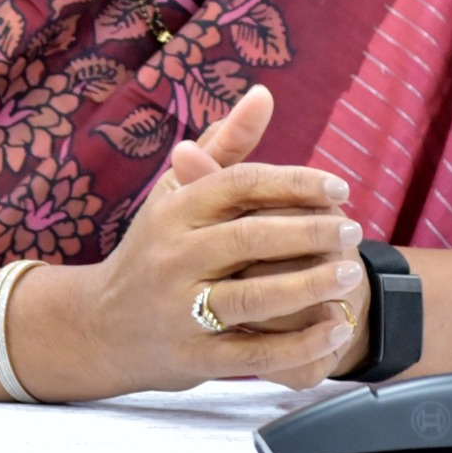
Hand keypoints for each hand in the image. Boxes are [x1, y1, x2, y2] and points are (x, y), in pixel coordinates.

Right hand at [169, 86, 370, 387]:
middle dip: (309, 232)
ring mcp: (181, 310)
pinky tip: (336, 330)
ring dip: (308, 286)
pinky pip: (254, 354)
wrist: (99, 327)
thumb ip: (224, 145)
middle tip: (353, 230)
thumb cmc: (155, 247)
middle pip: (250, 238)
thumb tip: (264, 93)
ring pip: (253, 297)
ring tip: (350, 275)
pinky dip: (300, 345)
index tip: (339, 187)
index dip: (293, 183)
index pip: (240, 185)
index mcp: (176, 210)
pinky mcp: (193, 359)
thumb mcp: (177, 192)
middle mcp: (175, 256)